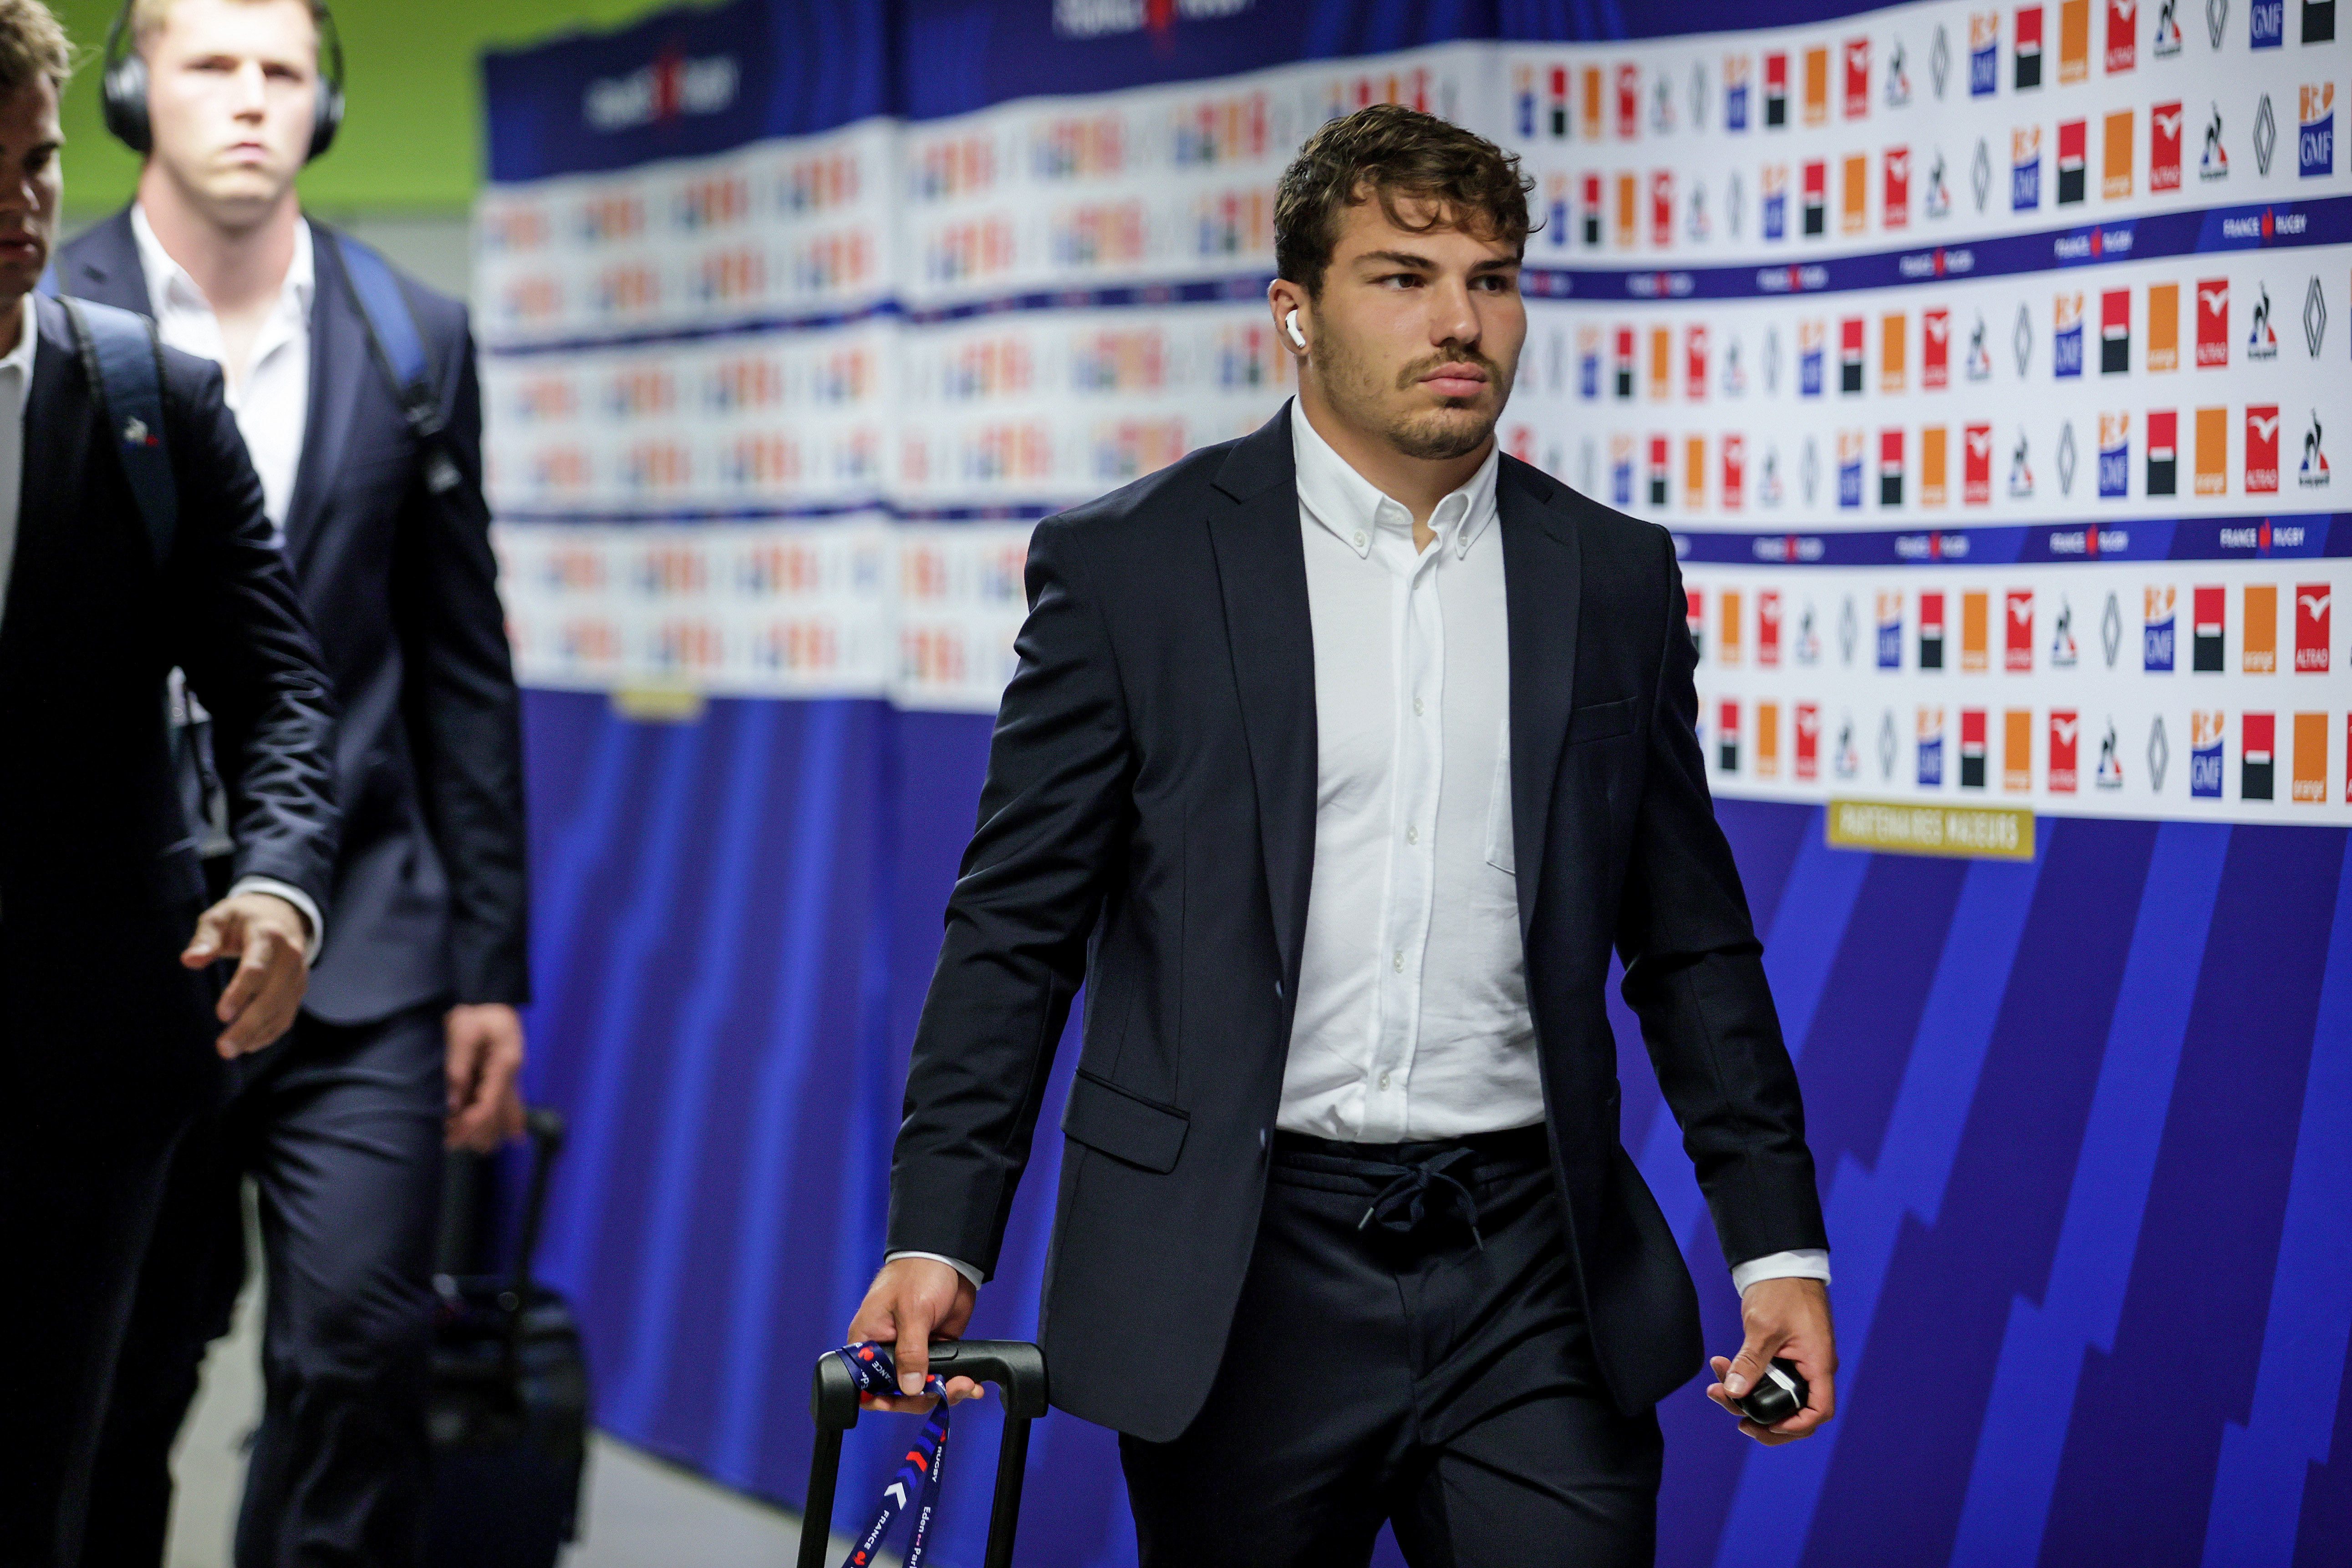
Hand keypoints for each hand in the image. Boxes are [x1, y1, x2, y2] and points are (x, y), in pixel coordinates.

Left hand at [181, 892, 309, 1056]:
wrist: (283, 914)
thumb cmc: (243, 918)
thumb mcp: (220, 917)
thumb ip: (205, 938)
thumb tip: (190, 960)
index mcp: (269, 935)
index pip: (256, 968)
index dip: (239, 993)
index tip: (220, 1015)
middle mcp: (291, 956)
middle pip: (272, 996)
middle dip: (249, 1025)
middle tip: (224, 1049)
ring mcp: (299, 974)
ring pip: (281, 1010)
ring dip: (257, 1034)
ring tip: (231, 1051)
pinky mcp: (299, 987)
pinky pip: (287, 1015)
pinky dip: (270, 1033)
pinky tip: (249, 1045)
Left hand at [445, 1003, 526, 1151]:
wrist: (488, 997)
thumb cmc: (475, 1012)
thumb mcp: (462, 1031)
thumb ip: (457, 1065)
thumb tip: (452, 1102)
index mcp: (504, 1063)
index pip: (490, 1104)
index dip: (471, 1124)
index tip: (452, 1136)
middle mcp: (511, 1073)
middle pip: (497, 1113)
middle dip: (475, 1132)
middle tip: (450, 1144)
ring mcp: (511, 1075)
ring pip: (505, 1112)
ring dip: (488, 1130)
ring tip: (464, 1144)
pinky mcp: (506, 1075)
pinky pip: (511, 1103)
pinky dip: (510, 1121)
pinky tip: (515, 1137)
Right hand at [844, 1256, 985, 1412]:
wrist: (950, 1257)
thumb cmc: (919, 1272)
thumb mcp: (913, 1312)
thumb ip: (911, 1352)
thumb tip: (909, 1388)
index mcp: (868, 1340)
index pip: (868, 1383)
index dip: (886, 1399)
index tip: (908, 1402)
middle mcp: (887, 1351)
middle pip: (898, 1392)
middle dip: (923, 1396)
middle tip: (947, 1390)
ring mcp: (912, 1352)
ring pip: (922, 1388)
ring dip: (945, 1392)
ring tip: (967, 1386)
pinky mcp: (934, 1350)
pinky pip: (941, 1377)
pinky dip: (955, 1383)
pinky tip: (970, 1384)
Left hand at [1706, 1276, 1837, 1444]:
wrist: (1779, 1263)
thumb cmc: (1782, 1290)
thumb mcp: (1764, 1327)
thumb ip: (1750, 1361)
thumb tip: (1734, 1391)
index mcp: (1818, 1364)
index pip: (1818, 1411)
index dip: (1795, 1426)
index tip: (1767, 1427)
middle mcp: (1812, 1368)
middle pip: (1795, 1410)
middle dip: (1762, 1417)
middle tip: (1733, 1417)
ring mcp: (1799, 1362)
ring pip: (1776, 1395)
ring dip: (1746, 1396)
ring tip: (1715, 1388)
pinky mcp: (1784, 1355)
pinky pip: (1767, 1377)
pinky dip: (1745, 1377)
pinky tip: (1720, 1369)